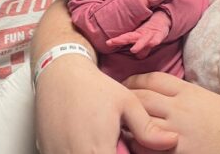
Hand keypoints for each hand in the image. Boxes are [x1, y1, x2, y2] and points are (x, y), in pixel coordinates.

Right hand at [35, 56, 177, 153]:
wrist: (59, 74)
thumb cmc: (96, 88)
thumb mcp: (126, 103)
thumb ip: (147, 128)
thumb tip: (172, 141)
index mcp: (97, 150)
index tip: (129, 148)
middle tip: (118, 142)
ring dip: (96, 153)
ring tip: (105, 140)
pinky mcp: (48, 152)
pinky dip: (80, 151)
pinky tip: (89, 140)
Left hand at [107, 11, 171, 57]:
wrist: (164, 18)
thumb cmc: (153, 29)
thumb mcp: (145, 39)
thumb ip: (142, 49)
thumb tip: (139, 57)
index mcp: (137, 35)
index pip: (125, 37)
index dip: (117, 40)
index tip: (108, 43)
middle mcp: (142, 34)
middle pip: (130, 37)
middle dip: (121, 40)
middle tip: (111, 42)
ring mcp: (151, 34)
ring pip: (143, 39)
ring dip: (139, 44)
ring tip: (133, 50)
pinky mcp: (160, 34)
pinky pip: (157, 39)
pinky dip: (154, 41)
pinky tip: (152, 44)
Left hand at [124, 72, 219, 153]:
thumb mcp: (210, 100)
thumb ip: (188, 95)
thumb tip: (168, 94)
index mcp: (189, 92)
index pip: (154, 79)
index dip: (136, 80)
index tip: (127, 85)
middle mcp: (180, 109)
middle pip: (142, 97)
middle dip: (125, 99)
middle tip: (115, 103)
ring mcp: (177, 132)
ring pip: (140, 121)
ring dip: (127, 122)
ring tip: (119, 123)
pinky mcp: (176, 152)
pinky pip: (147, 147)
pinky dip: (136, 144)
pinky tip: (132, 144)